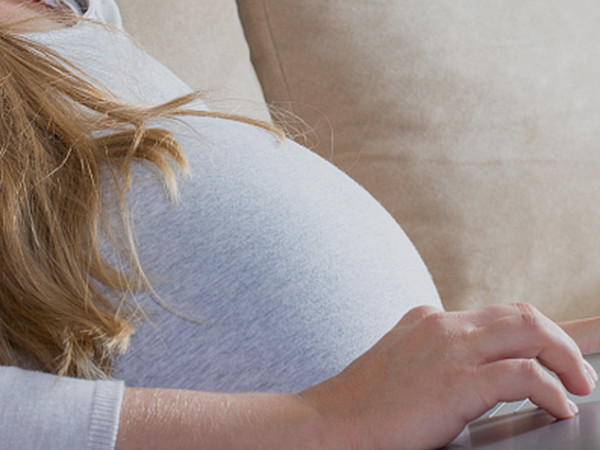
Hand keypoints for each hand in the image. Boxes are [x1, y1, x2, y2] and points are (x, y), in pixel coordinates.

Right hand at [299, 303, 596, 448]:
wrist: (331, 424)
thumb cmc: (363, 405)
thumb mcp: (399, 362)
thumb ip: (429, 353)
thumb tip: (465, 369)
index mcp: (430, 321)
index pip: (497, 312)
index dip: (536, 326)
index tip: (563, 341)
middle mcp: (443, 325)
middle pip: (522, 314)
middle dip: (560, 339)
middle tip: (576, 372)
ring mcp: (450, 349)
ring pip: (531, 332)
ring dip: (564, 358)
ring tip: (576, 386)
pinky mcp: (457, 381)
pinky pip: (523, 375)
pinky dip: (550, 389)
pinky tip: (557, 406)